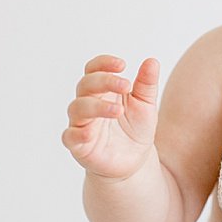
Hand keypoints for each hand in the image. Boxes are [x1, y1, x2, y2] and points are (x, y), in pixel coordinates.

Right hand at [63, 55, 159, 180]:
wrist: (134, 161)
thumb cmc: (136, 129)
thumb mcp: (146, 105)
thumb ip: (147, 84)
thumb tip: (152, 61)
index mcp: (103, 90)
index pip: (94, 69)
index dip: (104, 63)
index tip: (122, 64)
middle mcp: (89, 103)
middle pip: (85, 84)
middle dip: (104, 81)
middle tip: (126, 85)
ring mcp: (81, 124)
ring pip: (78, 107)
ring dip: (96, 106)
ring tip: (117, 110)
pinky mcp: (78, 145)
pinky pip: (70, 136)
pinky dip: (78, 133)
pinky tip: (90, 133)